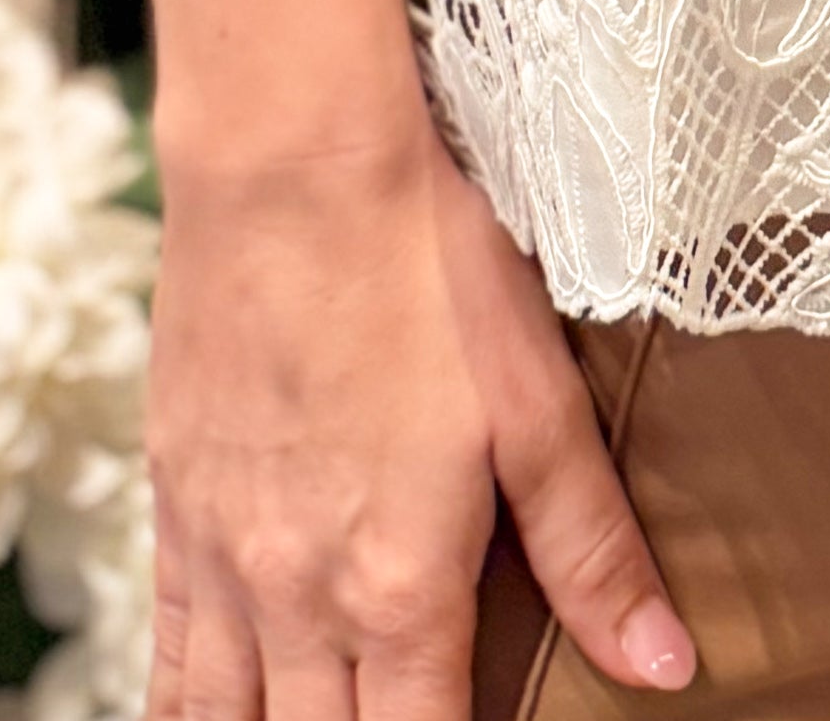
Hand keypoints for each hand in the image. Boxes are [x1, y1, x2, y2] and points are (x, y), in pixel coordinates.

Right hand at [144, 111, 696, 708]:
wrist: (290, 163)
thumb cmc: (424, 264)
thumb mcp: (536, 403)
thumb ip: (591, 549)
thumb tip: (665, 664)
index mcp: (398, 589)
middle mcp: (297, 599)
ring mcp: (223, 561)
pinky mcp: (174, 510)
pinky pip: (164, 660)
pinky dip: (186, 711)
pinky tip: (215, 716)